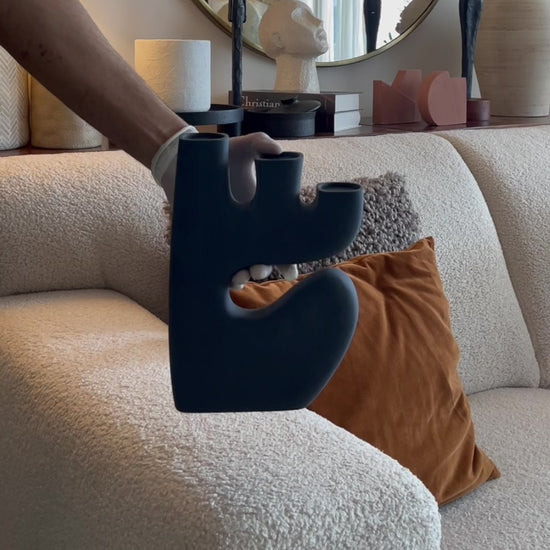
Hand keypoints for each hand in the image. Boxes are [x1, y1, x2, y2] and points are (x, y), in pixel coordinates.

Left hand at [153, 129, 296, 287]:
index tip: (291, 269)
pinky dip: (225, 275)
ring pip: (242, 267)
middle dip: (266, 269)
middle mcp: (249, 231)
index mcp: (264, 214)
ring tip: (243, 275)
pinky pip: (217, 266)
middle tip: (261, 268)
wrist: (185, 161)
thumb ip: (261, 144)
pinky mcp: (207, 242)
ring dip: (246, 275)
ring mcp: (228, 238)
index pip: (282, 242)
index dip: (289, 259)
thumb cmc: (221, 156)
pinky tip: (228, 278)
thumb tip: (277, 150)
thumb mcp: (244, 147)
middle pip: (264, 260)